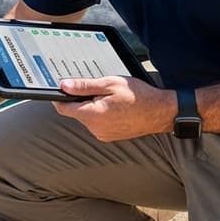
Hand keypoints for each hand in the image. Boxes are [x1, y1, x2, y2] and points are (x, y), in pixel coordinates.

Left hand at [52, 76, 175, 141]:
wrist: (160, 112)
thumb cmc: (138, 96)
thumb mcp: (110, 84)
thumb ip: (84, 86)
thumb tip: (64, 86)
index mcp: (93, 115)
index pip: (64, 109)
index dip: (60, 97)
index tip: (62, 89)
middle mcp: (95, 128)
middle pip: (76, 112)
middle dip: (81, 100)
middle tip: (98, 89)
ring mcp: (102, 134)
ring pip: (87, 118)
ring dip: (92, 107)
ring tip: (110, 99)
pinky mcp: (109, 136)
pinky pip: (97, 124)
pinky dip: (100, 115)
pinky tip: (114, 108)